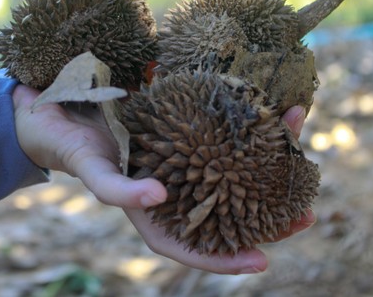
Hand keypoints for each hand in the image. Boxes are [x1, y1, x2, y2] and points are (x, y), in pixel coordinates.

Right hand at [13, 86, 315, 273]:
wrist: (66, 111)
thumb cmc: (74, 149)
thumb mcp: (92, 172)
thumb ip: (118, 191)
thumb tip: (158, 196)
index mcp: (153, 214)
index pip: (192, 248)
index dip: (225, 260)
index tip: (262, 261)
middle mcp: (175, 191)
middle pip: (224, 213)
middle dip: (266, 218)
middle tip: (305, 215)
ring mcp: (183, 163)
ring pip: (231, 174)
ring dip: (267, 168)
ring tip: (303, 161)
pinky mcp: (187, 134)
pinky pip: (222, 139)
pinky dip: (248, 131)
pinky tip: (273, 119)